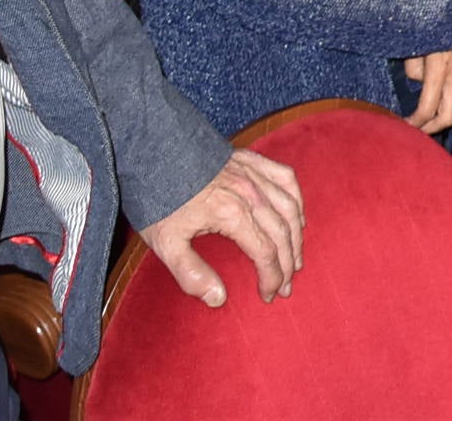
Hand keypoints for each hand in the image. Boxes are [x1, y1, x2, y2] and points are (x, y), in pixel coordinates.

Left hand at [138, 149, 305, 307]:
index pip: (265, 252)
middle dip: (288, 264)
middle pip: (282, 233)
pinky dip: (296, 199)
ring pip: (290, 208)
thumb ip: (191, 273)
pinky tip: (297, 214)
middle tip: (286, 286)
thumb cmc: (159, 199)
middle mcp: (251, 194)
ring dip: (297, 236)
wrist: (154, 152)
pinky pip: (286, 178)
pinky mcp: (252, 160)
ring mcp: (254, 174)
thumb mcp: (166, 242)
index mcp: (233, 215)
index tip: (269, 295)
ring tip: (297, 259)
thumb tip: (218, 299)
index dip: (271, 277)